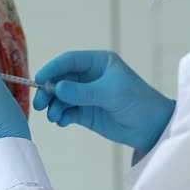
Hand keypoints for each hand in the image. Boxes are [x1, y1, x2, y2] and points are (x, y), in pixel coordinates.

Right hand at [34, 51, 174, 152]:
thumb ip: (82, 91)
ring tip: (54, 117)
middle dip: (47, 91)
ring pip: (59, 97)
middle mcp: (88, 77)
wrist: (150, 128)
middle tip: (40, 104)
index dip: (52, 69)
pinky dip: (60, 117)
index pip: (69, 61)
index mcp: (97, 63)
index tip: (39, 79)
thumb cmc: (137, 103)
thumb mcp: (111, 93)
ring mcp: (84, 95)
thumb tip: (56, 88)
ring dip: (53, 106)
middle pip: (59, 79)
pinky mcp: (83, 111)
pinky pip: (65, 111)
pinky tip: (62, 122)